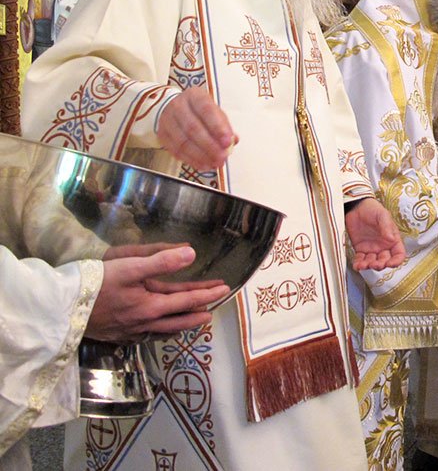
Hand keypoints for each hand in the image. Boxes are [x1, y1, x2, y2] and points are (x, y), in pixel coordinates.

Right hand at [86, 246, 229, 341]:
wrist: (60, 309)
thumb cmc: (95, 283)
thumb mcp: (130, 266)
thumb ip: (162, 261)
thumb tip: (192, 254)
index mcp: (151, 306)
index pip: (187, 300)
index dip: (207, 294)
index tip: (224, 289)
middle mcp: (145, 323)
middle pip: (180, 319)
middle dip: (200, 311)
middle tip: (215, 307)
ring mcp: (131, 332)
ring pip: (165, 330)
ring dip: (183, 323)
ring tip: (196, 320)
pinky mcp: (118, 336)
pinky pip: (149, 335)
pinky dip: (162, 331)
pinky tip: (160, 329)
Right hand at [156, 86, 235, 171]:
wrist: (173, 108)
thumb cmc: (200, 112)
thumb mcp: (214, 112)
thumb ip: (225, 126)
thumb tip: (233, 140)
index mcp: (195, 96)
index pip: (206, 110)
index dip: (217, 128)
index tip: (227, 142)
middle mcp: (178, 106)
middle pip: (193, 128)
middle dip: (209, 146)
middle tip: (222, 157)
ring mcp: (167, 120)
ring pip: (183, 142)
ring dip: (201, 156)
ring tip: (214, 163)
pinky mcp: (162, 134)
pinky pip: (176, 151)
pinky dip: (191, 160)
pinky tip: (203, 165)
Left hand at [345, 198, 405, 270]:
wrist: (356, 207)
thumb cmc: (372, 209)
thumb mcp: (382, 215)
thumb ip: (387, 227)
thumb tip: (391, 239)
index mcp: (392, 239)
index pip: (398, 254)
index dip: (396, 261)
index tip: (390, 263)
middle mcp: (383, 246)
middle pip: (385, 261)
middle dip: (381, 265)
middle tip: (375, 264)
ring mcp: (372, 249)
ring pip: (372, 263)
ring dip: (369, 266)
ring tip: (364, 265)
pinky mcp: (360, 249)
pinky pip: (360, 260)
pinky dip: (359, 264)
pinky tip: (357, 265)